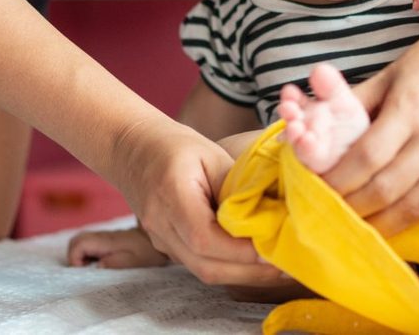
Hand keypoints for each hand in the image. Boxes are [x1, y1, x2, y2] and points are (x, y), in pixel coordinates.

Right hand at [67, 227, 168, 268]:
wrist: (159, 240)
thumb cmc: (148, 252)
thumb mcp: (134, 261)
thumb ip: (115, 263)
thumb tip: (96, 266)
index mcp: (106, 241)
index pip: (78, 244)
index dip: (75, 258)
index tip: (85, 270)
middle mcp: (103, 236)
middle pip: (75, 240)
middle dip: (73, 256)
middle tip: (85, 269)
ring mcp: (104, 237)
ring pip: (81, 240)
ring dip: (80, 255)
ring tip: (91, 267)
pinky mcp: (108, 240)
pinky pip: (90, 243)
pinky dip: (87, 253)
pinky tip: (99, 262)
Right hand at [110, 116, 283, 285]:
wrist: (133, 148)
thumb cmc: (175, 145)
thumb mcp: (211, 154)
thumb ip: (235, 186)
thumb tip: (267, 214)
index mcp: (171, 196)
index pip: (205, 238)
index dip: (241, 250)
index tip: (273, 247)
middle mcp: (161, 225)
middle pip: (205, 265)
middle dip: (249, 271)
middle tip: (286, 264)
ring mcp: (161, 240)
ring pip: (203, 271)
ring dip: (242, 273)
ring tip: (277, 265)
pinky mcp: (167, 245)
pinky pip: (199, 263)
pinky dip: (228, 266)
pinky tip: (253, 259)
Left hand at [323, 19, 418, 236]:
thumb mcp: (386, 76)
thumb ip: (350, 106)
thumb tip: (310, 132)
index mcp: (412, 107)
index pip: (366, 158)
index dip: (337, 181)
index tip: (317, 191)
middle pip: (387, 190)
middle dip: (353, 209)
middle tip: (331, 215)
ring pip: (415, 208)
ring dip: (381, 223)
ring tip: (357, 225)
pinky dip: (413, 211)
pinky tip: (394, 209)